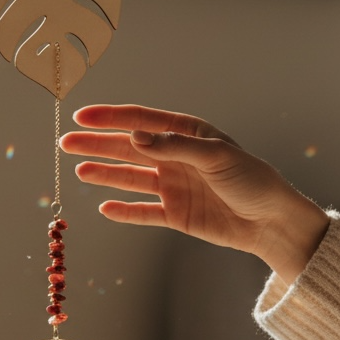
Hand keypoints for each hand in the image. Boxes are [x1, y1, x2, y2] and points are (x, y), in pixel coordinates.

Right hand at [61, 104, 329, 282]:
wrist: (272, 222)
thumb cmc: (252, 180)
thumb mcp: (216, 157)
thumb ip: (173, 146)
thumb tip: (133, 136)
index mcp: (187, 134)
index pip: (142, 121)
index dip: (110, 118)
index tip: (81, 117)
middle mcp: (177, 157)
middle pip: (129, 148)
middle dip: (98, 145)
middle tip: (66, 143)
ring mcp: (175, 186)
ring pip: (131, 178)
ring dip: (105, 173)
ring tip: (79, 170)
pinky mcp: (177, 215)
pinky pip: (144, 212)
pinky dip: (125, 210)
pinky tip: (104, 206)